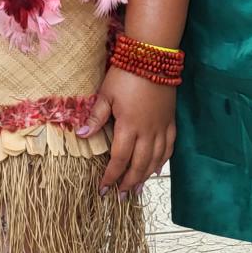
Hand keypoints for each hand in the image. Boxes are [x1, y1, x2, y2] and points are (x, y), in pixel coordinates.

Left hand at [80, 67, 175, 193]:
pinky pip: (169, 147)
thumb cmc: (126, 74)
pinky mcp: (171, 120)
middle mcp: (148, 131)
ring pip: (156, 159)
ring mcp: (161, 127)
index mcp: (129, 126)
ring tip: (138, 188)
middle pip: (139, 165)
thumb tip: (81, 136)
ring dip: (146, 176)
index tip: (104, 188)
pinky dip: (164, 160)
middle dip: (129, 182)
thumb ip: (96, 117)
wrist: (154, 56)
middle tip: (121, 196)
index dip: (112, 176)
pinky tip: (158, 167)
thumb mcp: (106, 94)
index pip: (120, 159)